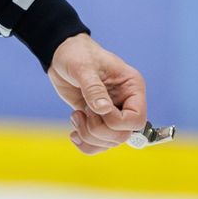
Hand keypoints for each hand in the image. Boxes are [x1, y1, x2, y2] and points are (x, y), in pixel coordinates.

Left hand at [47, 35, 147, 154]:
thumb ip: (94, 88)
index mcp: (132, 88)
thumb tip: (103, 109)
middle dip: (99, 130)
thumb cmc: (77, 54)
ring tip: (76, 116)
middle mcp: (126, 103)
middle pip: (123, 135)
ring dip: (89, 136)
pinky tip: (74, 133)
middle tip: (82, 112)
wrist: (61, 55)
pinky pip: (98, 143)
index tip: (95, 108)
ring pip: (111, 142)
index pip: (136, 119)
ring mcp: (112, 113)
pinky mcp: (98, 120)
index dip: (115, 121)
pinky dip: (86, 144)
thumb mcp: (84, 67)